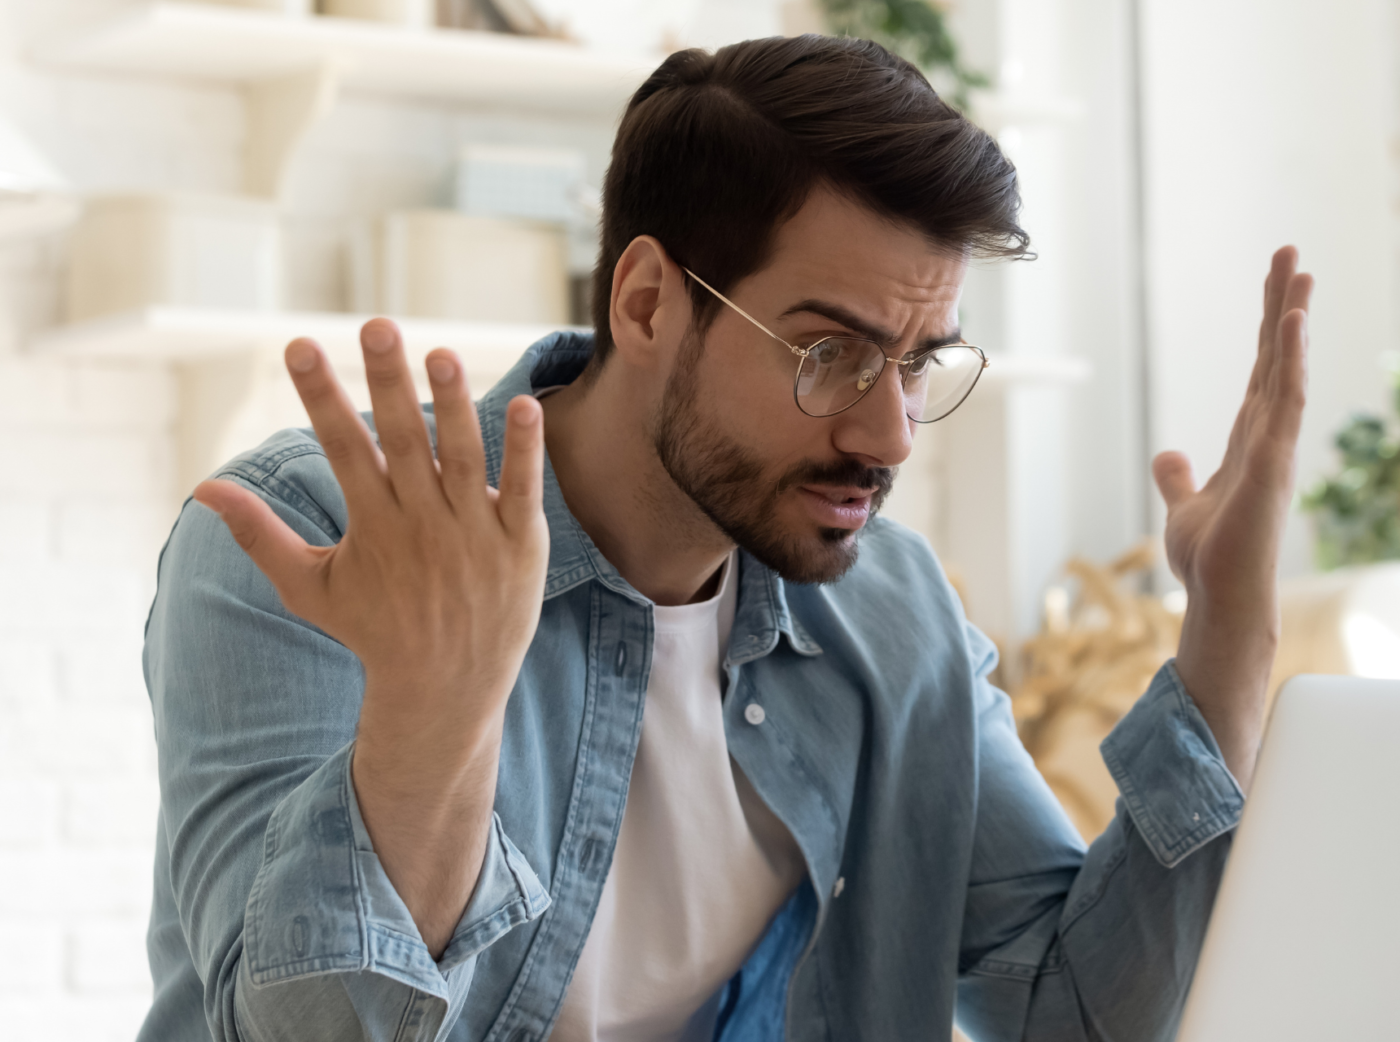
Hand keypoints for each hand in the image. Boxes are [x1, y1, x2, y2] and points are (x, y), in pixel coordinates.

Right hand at [193, 318, 548, 954]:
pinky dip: (525, 451)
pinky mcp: (518, 544)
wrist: (445, 689)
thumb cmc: (373, 631)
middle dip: (386, 384)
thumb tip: (203, 489)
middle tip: (376, 325)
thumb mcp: (309, 587)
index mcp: (372, 526)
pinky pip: (523, 490)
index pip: (342, 448)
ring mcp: (473, 533)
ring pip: (463, 458)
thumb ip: (260, 535)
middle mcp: (421, 523)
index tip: (299, 345)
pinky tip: (527, 405)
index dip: (320, 396)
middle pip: (402, 441)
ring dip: (453, 406)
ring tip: (441, 353)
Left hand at [1153, 246, 1311, 789]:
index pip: (1260, 371)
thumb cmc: (1208, 559)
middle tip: (1291, 255)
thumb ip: (1178, 478)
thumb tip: (1167, 452)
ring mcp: (1274, 448)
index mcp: (1248, 441)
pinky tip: (1291, 324)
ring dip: (1291, 321)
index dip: (1267, 330)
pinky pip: (1282, 401)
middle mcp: (1267, 436)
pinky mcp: (1272, 463)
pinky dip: (1287, 361)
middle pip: (1275, 358)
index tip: (1277, 286)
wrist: (1219, 597)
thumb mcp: (1183, 507)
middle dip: (1282, 306)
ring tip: (1300, 272)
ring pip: (1285, 370)